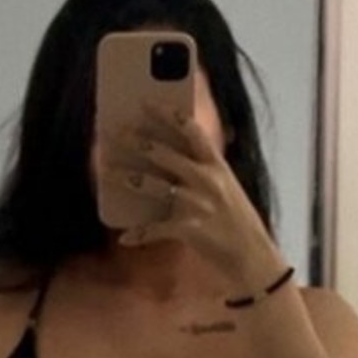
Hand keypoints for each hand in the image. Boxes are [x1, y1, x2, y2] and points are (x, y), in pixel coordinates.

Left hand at [105, 101, 284, 294]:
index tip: (146, 102)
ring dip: (126, 177)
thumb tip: (176, 151)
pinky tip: (125, 237)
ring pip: (152, 185)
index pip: (192, 131)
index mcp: (217, 166)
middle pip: (164, 153)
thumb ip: (206, 168)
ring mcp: (196, 203)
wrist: (252, 255)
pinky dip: (139, 234)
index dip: (167, 114)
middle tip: (115, 132)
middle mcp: (206, 180)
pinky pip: (155, 229)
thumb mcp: (227, 186)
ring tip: (106, 172)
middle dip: (136, 141)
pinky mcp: (188, 228)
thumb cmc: (237, 220)